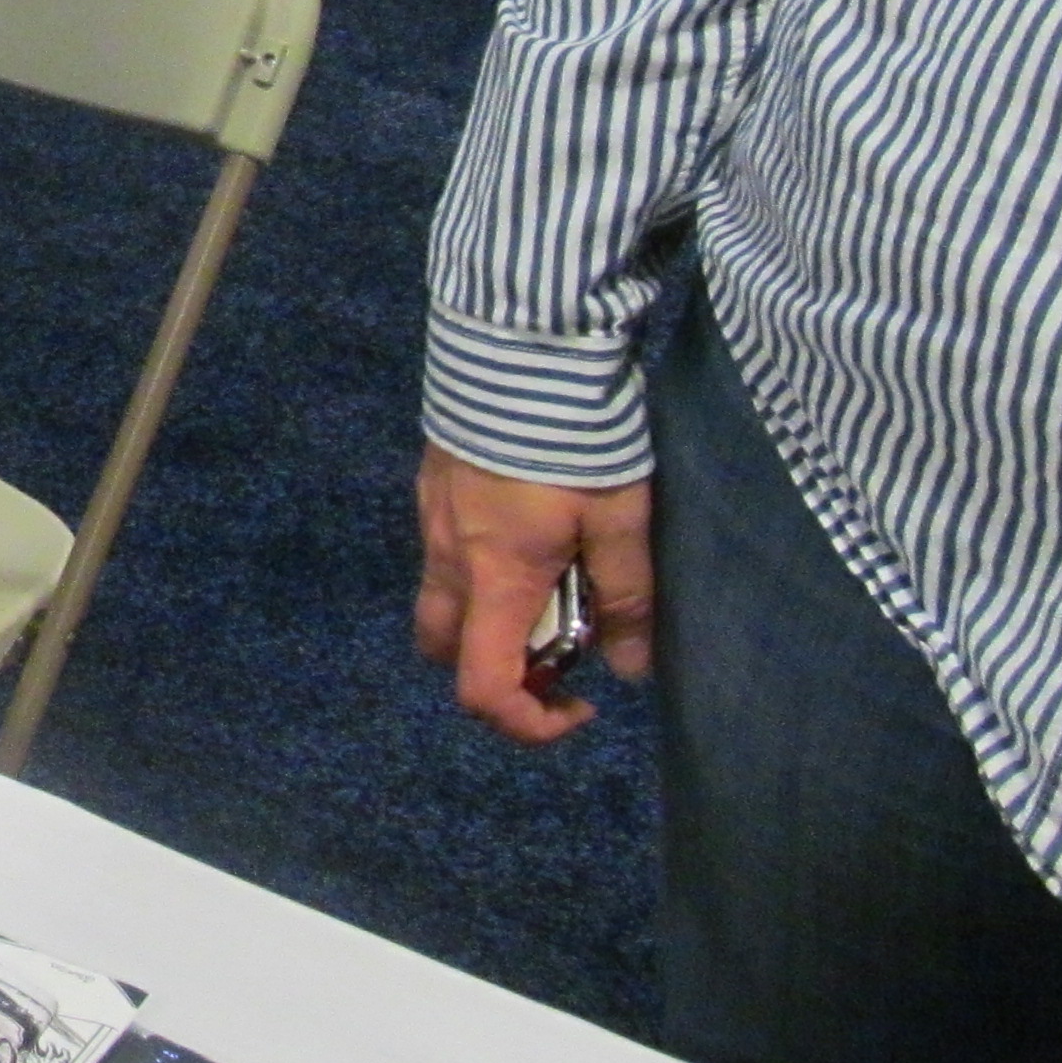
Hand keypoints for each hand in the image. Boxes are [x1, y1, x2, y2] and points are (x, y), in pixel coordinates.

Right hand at [415, 441, 654, 743]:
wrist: (518, 341)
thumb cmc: (573, 436)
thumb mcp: (621, 516)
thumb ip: (625, 595)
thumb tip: (630, 669)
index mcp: (496, 579)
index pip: (482, 688)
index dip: (527, 721)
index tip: (581, 702)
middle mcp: (449, 559)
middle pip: (444, 651)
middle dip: (497, 666)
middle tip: (558, 642)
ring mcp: (431, 517)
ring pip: (442, 599)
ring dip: (488, 614)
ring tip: (551, 576)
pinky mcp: (432, 481)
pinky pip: (444, 551)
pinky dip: (480, 567)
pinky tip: (529, 525)